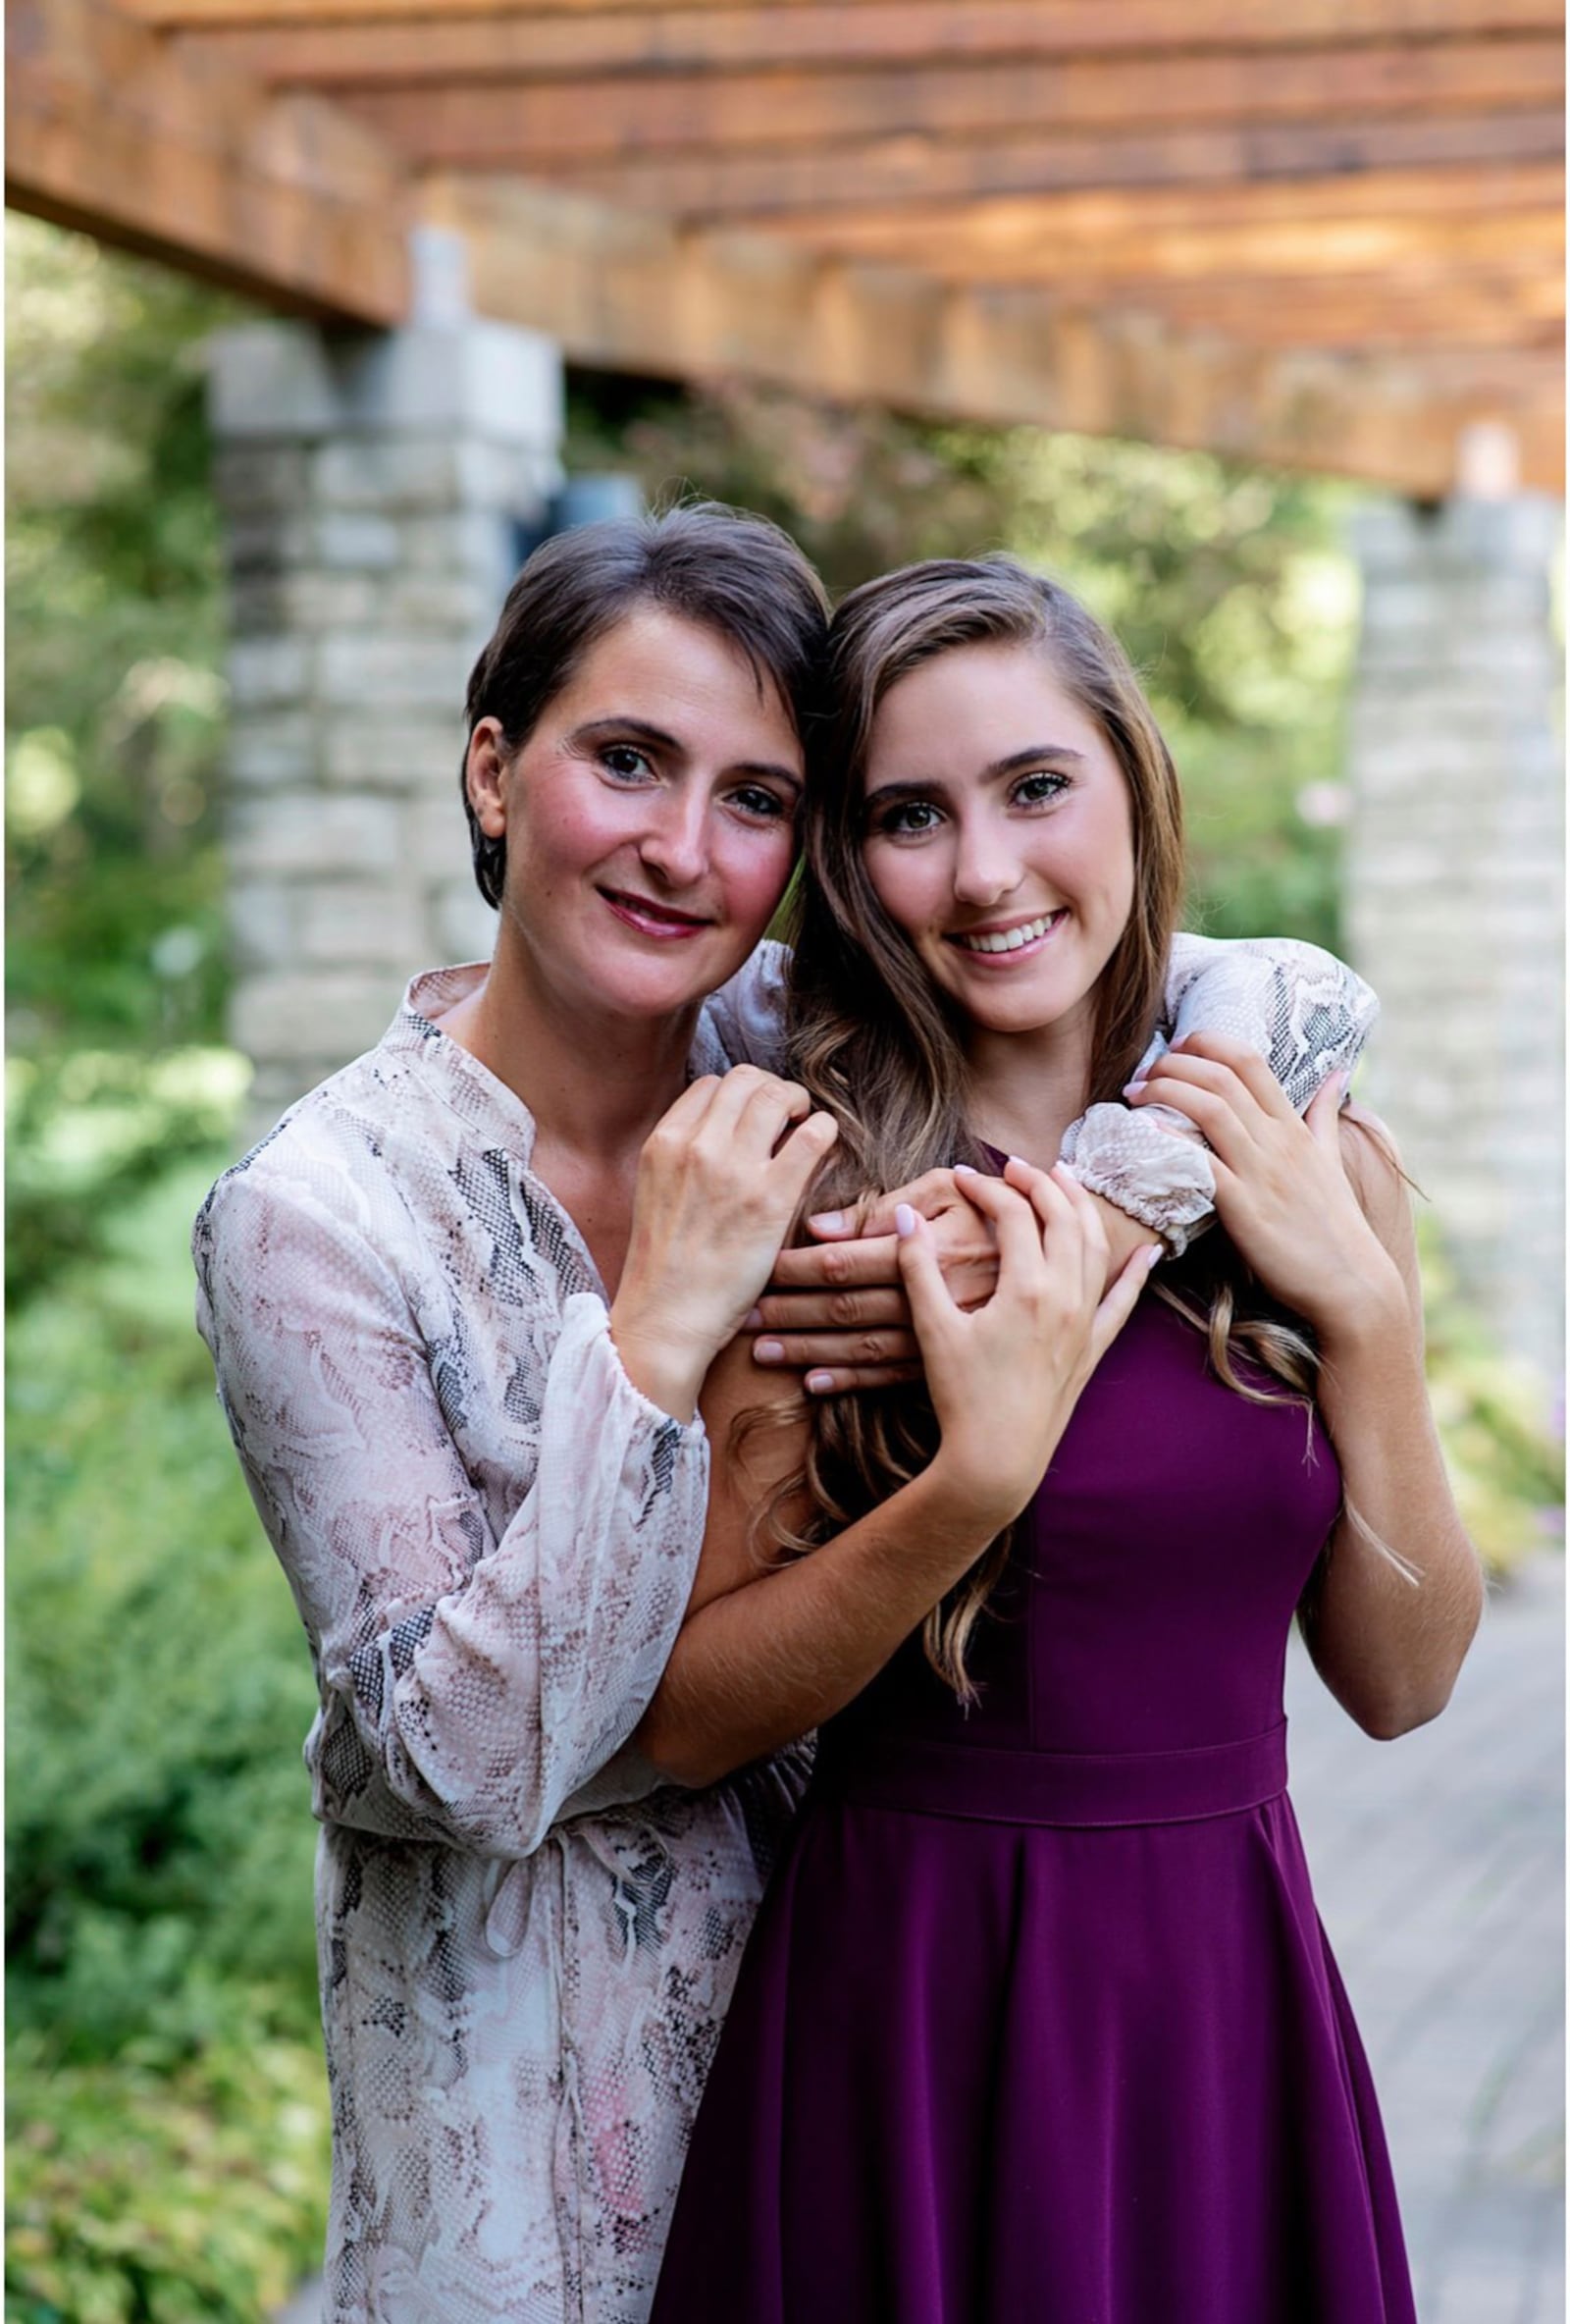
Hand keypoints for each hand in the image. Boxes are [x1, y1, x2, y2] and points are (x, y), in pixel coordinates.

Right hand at [611, 1068, 838, 1417]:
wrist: (666, 1318)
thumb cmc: (665, 1267)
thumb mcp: (655, 1193)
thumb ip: (684, 1157)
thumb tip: (726, 1131)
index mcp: (663, 1143)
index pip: (711, 1085)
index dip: (740, 1096)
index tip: (754, 1118)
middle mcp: (696, 1146)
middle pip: (747, 1080)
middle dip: (773, 1090)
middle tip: (787, 1115)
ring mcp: (734, 1169)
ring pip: (779, 1095)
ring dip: (799, 1104)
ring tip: (804, 1128)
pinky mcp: (770, 1199)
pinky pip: (813, 1135)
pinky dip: (823, 1131)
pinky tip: (822, 1149)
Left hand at [748, 1167, 999, 1392]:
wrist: (1057, 1256)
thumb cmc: (991, 1210)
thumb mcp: (948, 1189)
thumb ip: (887, 1206)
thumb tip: (821, 1228)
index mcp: (925, 1249)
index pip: (844, 1261)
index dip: (797, 1268)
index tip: (759, 1269)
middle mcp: (931, 1296)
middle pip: (844, 1308)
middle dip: (789, 1313)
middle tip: (743, 1317)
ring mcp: (940, 1333)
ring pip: (861, 1347)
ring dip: (807, 1350)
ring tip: (762, 1353)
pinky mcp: (948, 1357)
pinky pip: (891, 1376)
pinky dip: (849, 1382)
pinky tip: (811, 1383)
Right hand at [900, 1161, 1155, 1533]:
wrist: (996, 1461)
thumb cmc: (962, 1398)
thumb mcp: (933, 1330)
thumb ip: (918, 1268)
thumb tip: (906, 1215)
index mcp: (1026, 1288)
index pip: (1013, 1213)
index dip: (987, 1187)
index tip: (961, 1176)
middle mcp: (1065, 1298)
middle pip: (1062, 1217)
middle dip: (1039, 1182)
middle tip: (1013, 1167)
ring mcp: (1084, 1323)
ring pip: (1094, 1247)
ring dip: (1081, 1208)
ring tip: (1065, 1180)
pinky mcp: (1092, 1350)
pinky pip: (1123, 1303)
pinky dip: (1136, 1274)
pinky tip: (1147, 1252)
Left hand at [1127, 1032, 1404, 1344]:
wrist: (1351, 1281)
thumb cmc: (1336, 1224)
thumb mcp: (1331, 1160)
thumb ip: (1324, 1115)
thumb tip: (1336, 1074)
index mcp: (1294, 1126)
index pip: (1249, 1061)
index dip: (1207, 1043)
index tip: (1179, 1047)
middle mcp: (1277, 1141)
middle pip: (1220, 1077)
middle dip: (1173, 1064)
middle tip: (1144, 1070)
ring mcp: (1261, 1172)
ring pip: (1209, 1109)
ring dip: (1164, 1092)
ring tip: (1134, 1094)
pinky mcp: (1245, 1208)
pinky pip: (1202, 1164)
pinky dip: (1170, 1141)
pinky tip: (1144, 1132)